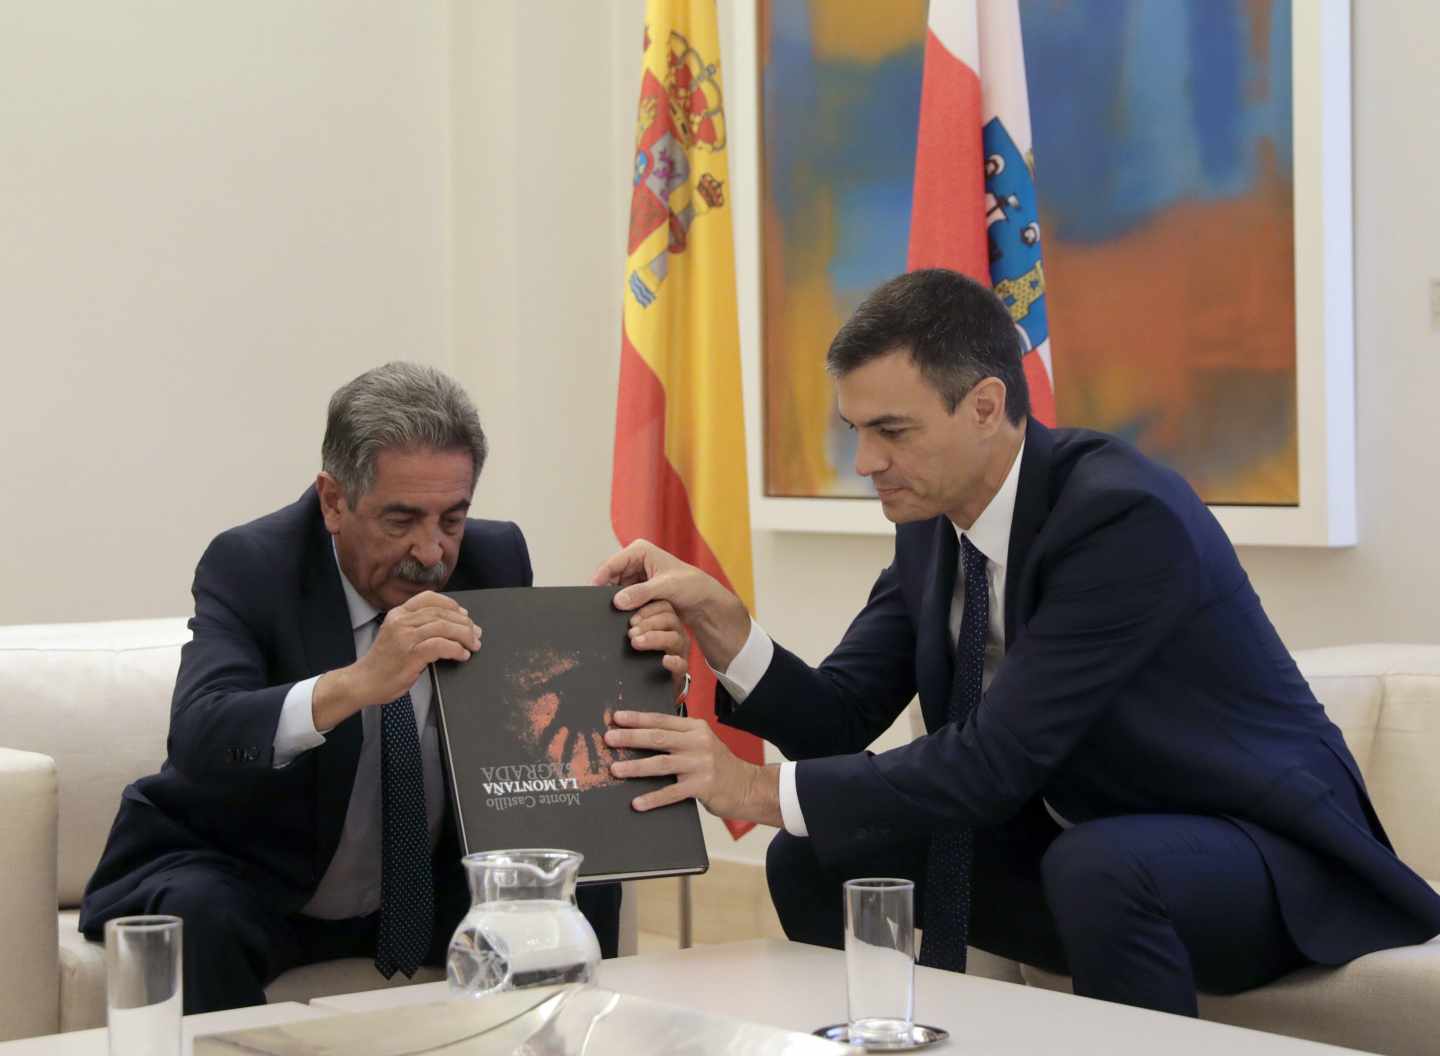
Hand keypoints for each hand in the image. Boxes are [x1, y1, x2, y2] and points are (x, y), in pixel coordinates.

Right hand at [313, 591, 481, 728]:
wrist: (363, 682)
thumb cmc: (383, 663)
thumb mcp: (396, 636)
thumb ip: (416, 627)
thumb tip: (450, 625)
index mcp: (398, 614)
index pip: (429, 598)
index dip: (451, 604)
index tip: (464, 614)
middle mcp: (401, 621)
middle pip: (441, 613)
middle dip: (464, 623)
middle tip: (476, 633)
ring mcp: (405, 637)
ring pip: (444, 627)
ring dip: (464, 636)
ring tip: (473, 645)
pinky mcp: (411, 654)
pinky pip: (441, 646)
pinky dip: (456, 649)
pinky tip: (462, 655)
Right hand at [594, 540, 750, 670]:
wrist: (702, 599)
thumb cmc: (690, 586)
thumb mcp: (666, 587)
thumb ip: (641, 593)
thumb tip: (618, 601)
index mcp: (639, 551)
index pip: (612, 563)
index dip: (600, 578)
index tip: (592, 593)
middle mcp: (634, 561)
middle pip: (610, 577)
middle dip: (608, 593)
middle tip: (602, 609)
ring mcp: (634, 576)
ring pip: (615, 590)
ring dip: (616, 602)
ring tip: (615, 614)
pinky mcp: (637, 590)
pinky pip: (623, 598)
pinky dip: (623, 607)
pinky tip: (623, 616)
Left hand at [604, 711, 781, 826]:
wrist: (749, 787)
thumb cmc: (718, 765)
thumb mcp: (702, 743)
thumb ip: (678, 738)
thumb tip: (640, 737)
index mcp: (696, 728)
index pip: (662, 720)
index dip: (638, 718)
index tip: (616, 718)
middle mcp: (698, 742)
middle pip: (658, 738)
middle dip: (631, 738)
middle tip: (609, 739)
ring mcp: (701, 764)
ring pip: (662, 763)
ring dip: (636, 766)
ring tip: (616, 769)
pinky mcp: (703, 786)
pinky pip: (672, 792)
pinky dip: (653, 798)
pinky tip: (637, 803)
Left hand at [626, 600, 689, 691]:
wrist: (649, 686)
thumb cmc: (641, 658)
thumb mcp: (637, 637)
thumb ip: (632, 623)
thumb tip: (617, 605)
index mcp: (665, 623)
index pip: (664, 606)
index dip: (647, 610)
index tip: (632, 619)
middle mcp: (675, 634)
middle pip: (670, 619)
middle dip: (648, 623)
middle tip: (631, 632)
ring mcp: (679, 652)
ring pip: (675, 638)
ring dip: (654, 638)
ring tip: (637, 643)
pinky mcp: (679, 671)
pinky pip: (681, 664)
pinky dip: (673, 661)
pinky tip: (664, 660)